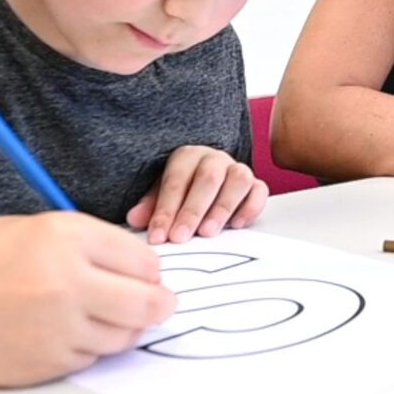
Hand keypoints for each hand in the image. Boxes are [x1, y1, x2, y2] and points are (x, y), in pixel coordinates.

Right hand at [0, 212, 175, 386]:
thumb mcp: (39, 229)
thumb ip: (91, 245)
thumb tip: (143, 270)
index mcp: (68, 237)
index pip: (143, 259)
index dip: (151, 269)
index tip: (150, 274)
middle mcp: (69, 282)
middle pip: (147, 303)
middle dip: (160, 304)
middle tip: (162, 303)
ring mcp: (58, 328)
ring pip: (124, 336)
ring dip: (126, 327)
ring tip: (108, 314)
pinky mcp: (45, 363)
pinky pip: (91, 358)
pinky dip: (91, 346)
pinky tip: (70, 331)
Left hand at [126, 146, 267, 242]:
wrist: (208, 182)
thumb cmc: (182, 191)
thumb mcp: (161, 195)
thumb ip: (151, 206)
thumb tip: (134, 219)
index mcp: (186, 156)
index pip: (176, 181)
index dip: (166, 209)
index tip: (158, 236)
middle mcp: (214, 159)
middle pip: (207, 178)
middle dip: (193, 210)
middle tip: (181, 237)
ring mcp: (237, 169)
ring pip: (237, 180)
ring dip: (223, 207)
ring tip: (208, 232)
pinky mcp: (256, 184)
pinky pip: (259, 191)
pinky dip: (251, 207)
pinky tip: (237, 225)